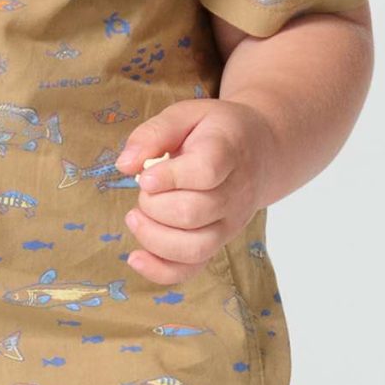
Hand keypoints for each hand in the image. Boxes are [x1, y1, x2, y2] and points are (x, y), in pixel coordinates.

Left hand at [112, 98, 276, 283]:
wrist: (259, 151)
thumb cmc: (214, 131)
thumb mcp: (186, 114)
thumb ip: (154, 133)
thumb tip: (124, 165)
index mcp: (228, 151)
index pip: (205, 172)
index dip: (170, 177)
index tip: (145, 176)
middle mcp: (235, 193)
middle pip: (193, 213)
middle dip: (154, 204)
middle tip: (145, 189)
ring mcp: (229, 224)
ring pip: (194, 247)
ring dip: (153, 236)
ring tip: (136, 216)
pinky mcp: (218, 243)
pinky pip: (192, 269)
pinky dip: (160, 270)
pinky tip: (135, 257)